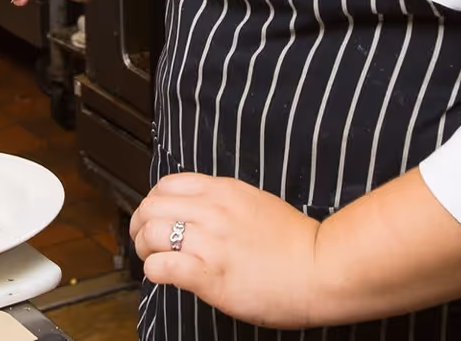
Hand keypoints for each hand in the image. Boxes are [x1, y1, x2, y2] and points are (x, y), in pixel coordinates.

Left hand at [131, 174, 322, 327]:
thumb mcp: (256, 203)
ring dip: (143, 249)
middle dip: (139, 226)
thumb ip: (223, 203)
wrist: (321, 269)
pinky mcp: (211, 276)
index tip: (154, 218)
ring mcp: (212, 243)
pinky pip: (163, 266)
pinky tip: (164, 275)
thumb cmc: (295, 243)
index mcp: (224, 190)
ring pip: (150, 234)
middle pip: (151, 207)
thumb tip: (196, 211)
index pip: (166, 185)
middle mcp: (213, 211)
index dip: (152, 203)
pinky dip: (155, 271)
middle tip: (144, 241)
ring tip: (152, 259)